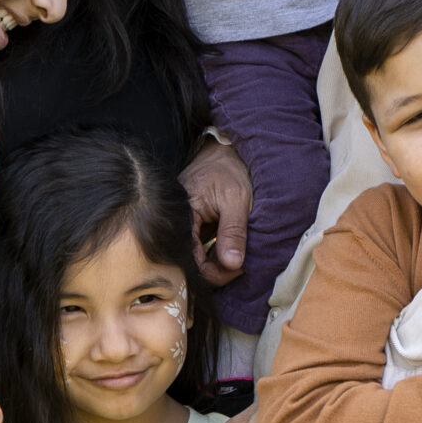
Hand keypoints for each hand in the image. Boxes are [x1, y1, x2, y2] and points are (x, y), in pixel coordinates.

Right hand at [181, 139, 253, 284]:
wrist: (224, 150)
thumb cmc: (230, 169)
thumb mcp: (237, 199)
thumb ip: (233, 232)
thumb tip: (232, 264)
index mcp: (184, 215)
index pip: (192, 259)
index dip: (215, 272)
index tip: (239, 268)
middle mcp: (179, 223)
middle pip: (193, 262)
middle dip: (219, 269)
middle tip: (242, 263)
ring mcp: (185, 225)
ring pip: (198, 257)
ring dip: (219, 261)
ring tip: (240, 254)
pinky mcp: (193, 225)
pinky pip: (201, 247)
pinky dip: (217, 252)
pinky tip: (231, 248)